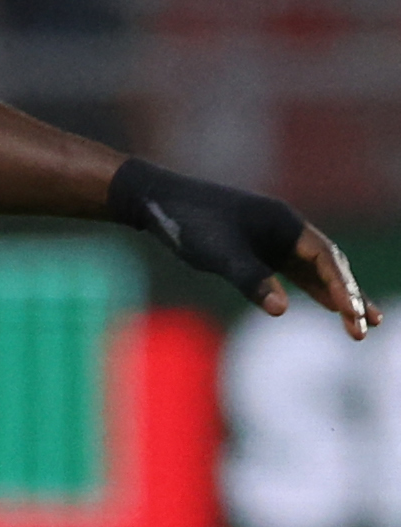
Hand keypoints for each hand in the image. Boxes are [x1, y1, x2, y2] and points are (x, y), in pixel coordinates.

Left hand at [110, 157, 379, 337]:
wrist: (158, 200)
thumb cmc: (189, 222)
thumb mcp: (219, 253)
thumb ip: (251, 279)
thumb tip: (282, 310)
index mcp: (284, 223)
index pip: (325, 258)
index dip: (342, 287)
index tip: (354, 313)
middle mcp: (285, 228)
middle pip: (328, 265)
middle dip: (349, 295)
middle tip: (368, 326)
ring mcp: (273, 238)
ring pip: (314, 270)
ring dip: (336, 295)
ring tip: (361, 324)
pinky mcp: (258, 248)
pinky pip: (295, 271)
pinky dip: (313, 289)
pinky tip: (327, 306)